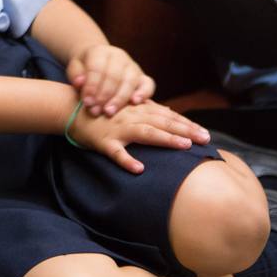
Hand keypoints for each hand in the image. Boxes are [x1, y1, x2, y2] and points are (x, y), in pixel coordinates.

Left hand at [66, 44, 154, 116]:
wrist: (98, 63)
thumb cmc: (84, 69)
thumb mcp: (75, 69)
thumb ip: (76, 75)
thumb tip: (79, 83)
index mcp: (100, 51)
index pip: (97, 68)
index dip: (92, 86)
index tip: (87, 102)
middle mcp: (119, 56)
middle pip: (114, 76)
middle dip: (104, 96)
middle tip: (96, 111)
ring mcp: (132, 66)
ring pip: (130, 81)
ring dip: (119, 99)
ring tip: (109, 112)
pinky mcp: (142, 76)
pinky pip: (148, 84)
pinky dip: (143, 93)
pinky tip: (135, 103)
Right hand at [68, 100, 210, 174]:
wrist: (71, 110)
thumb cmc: (102, 111)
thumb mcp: (126, 108)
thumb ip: (147, 111)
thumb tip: (171, 115)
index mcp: (138, 109)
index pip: (167, 116)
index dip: (187, 124)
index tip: (205, 133)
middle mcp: (131, 116)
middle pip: (162, 122)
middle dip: (185, 130)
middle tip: (205, 139)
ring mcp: (118, 129)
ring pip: (145, 133)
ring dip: (165, 138)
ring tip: (183, 145)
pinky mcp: (104, 142)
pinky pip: (116, 152)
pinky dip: (127, 160)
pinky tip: (139, 169)